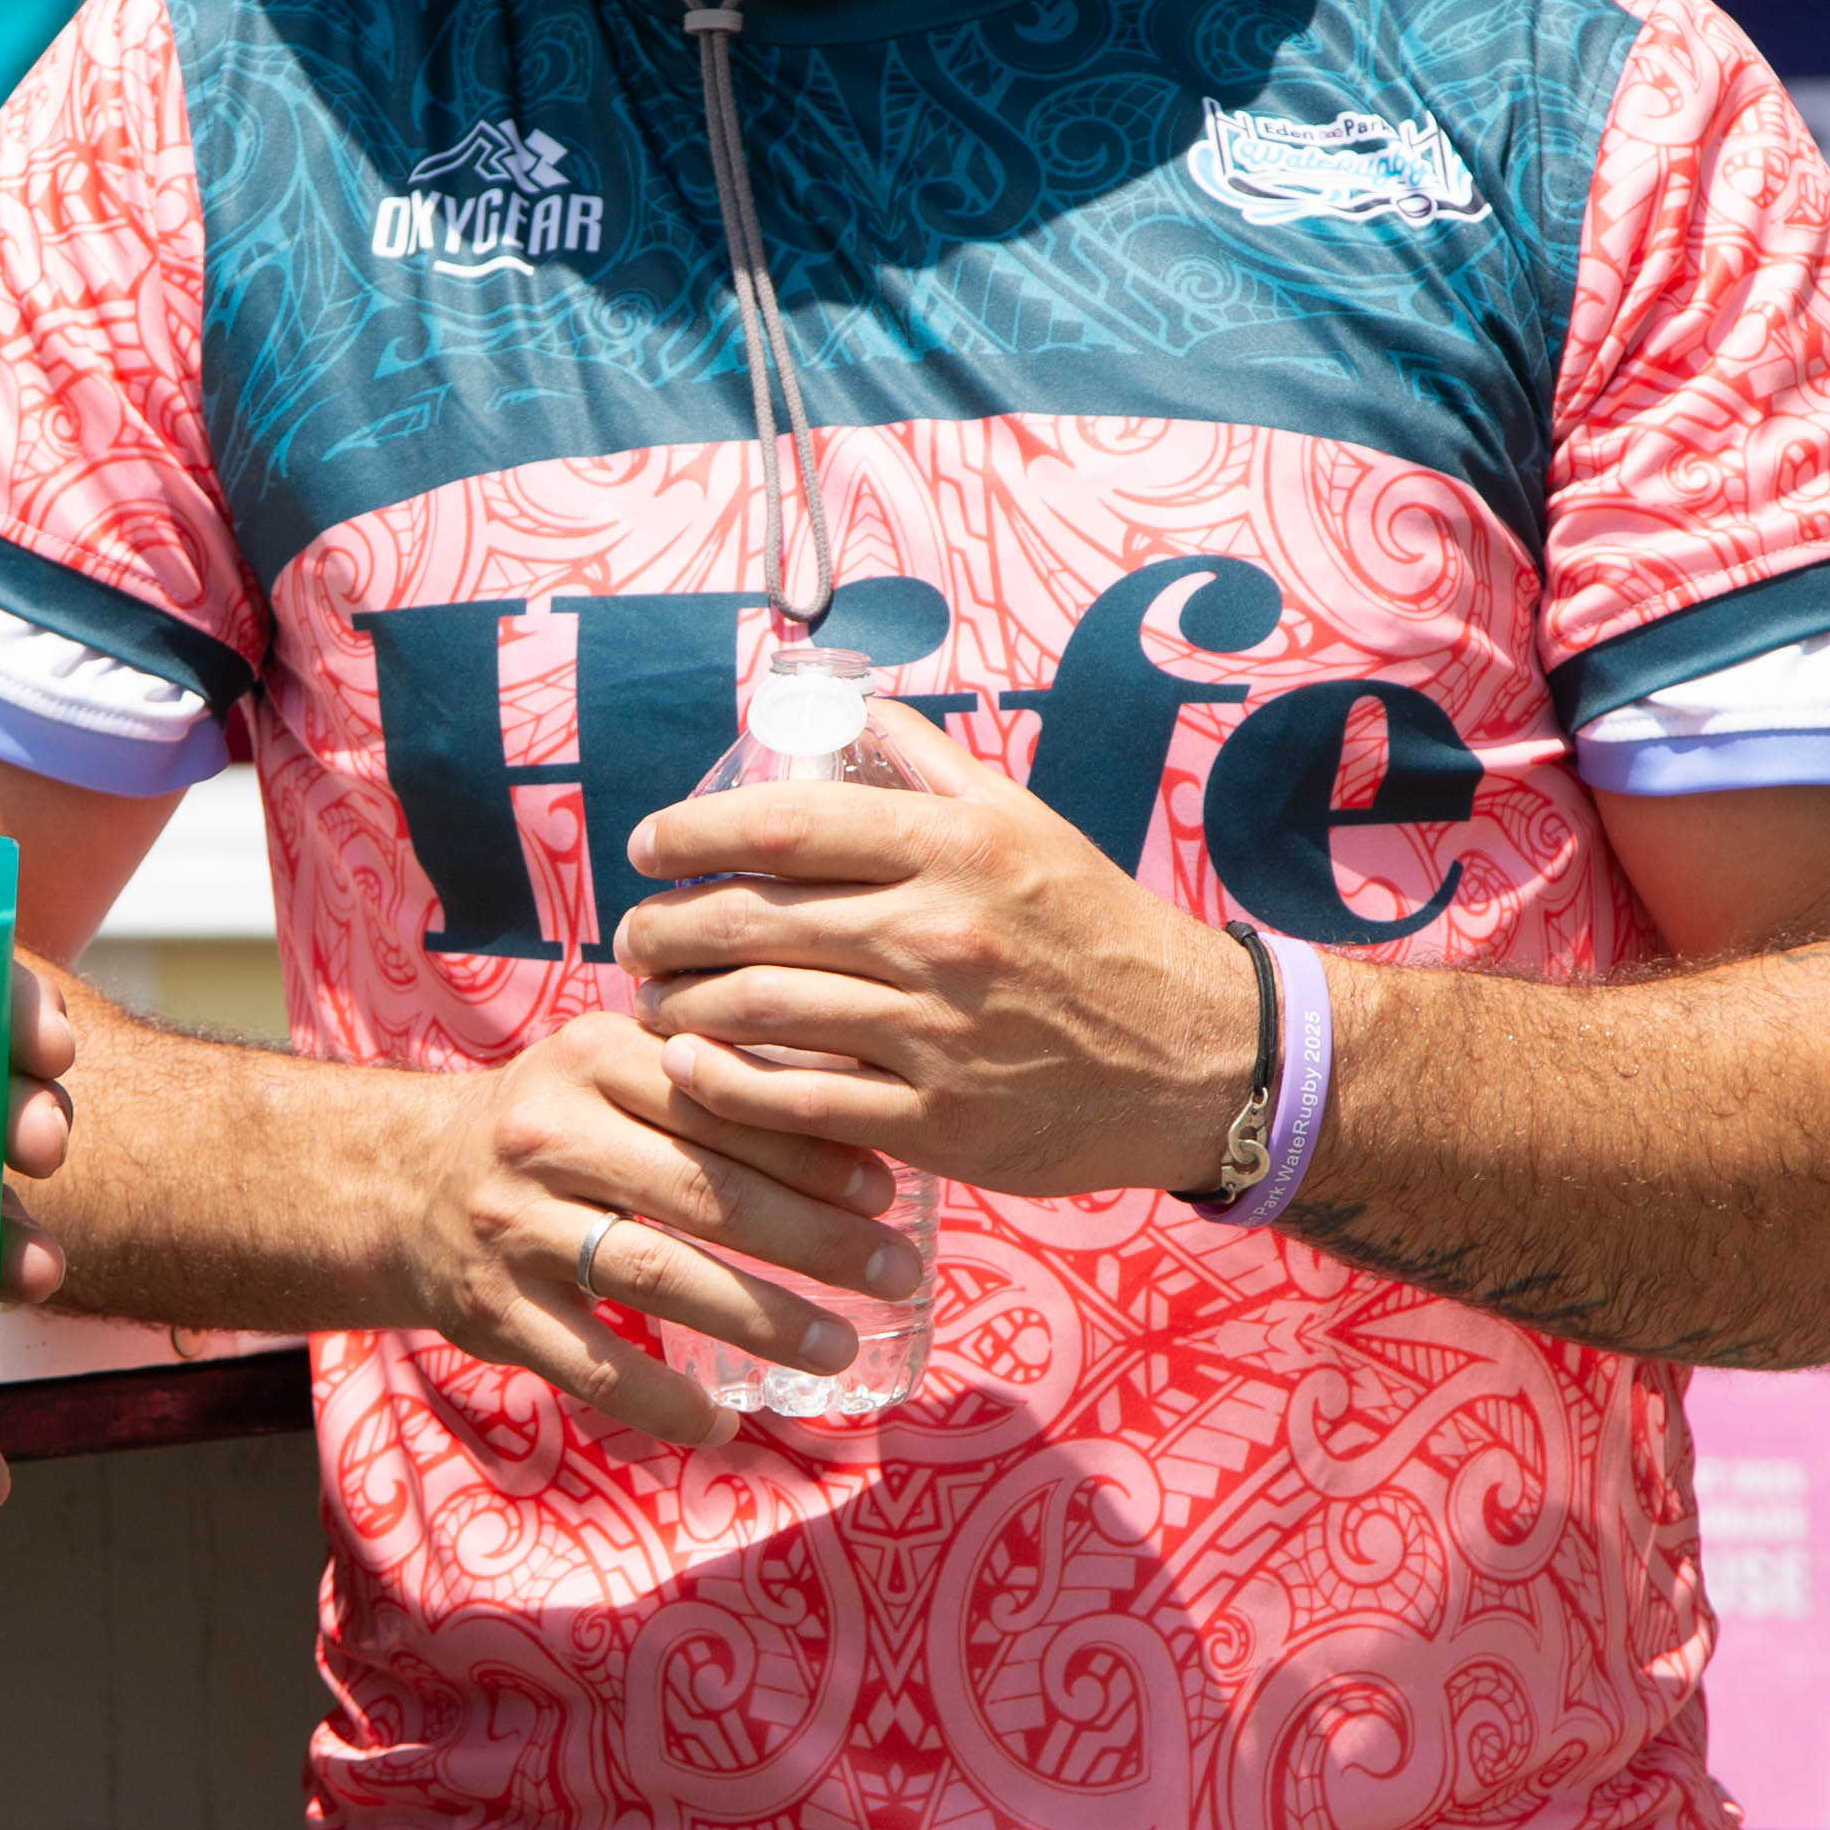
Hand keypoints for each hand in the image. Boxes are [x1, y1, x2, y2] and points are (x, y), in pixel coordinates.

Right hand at [389, 997, 926, 1446]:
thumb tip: (861, 1103)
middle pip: (701, 1191)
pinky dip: (661, 1401)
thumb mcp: (615, 1066)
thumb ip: (711, 1073)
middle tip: (898, 1272)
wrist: (404, 1179)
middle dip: (812, 1238)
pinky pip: (591, 1365)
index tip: (886, 1190)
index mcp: (593, 1059)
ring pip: (655, 1277)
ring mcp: (515, 1226)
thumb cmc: (556, 1121)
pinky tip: (724, 1424)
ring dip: (759, 1317)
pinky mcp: (494, 1309)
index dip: (810, 1150)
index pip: (720, 1103)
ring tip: (838, 1345)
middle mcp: (547, 1135)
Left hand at [618, 698, 1265, 1202]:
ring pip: (759, 1010)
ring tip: (652, 996)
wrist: (1198, 1057)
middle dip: (664, 926)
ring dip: (679, 1003)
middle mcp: (941, 932)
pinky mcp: (938, 1121)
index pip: (786, 826)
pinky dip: (722, 1083)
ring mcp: (937, 1033)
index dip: (693, 832)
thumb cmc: (1098, 933)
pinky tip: (686, 1066)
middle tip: (631, 933)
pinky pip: (796, 1100)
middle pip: (752, 921)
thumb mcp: (1029, 826)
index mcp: (957, 848)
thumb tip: (849, 709)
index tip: (647, 846)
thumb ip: (933, 766)